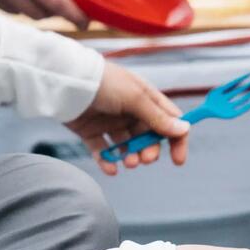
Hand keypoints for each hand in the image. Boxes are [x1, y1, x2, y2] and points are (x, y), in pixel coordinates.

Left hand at [65, 62, 188, 175]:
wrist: (65, 80)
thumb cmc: (104, 83)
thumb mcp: (135, 98)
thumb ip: (158, 117)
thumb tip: (184, 129)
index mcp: (145, 98)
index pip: (169, 121)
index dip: (176, 139)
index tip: (177, 159)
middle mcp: (130, 111)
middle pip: (148, 137)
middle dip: (149, 151)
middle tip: (144, 159)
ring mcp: (110, 122)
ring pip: (127, 146)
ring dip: (130, 156)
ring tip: (127, 162)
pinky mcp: (91, 131)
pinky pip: (103, 150)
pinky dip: (108, 161)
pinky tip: (111, 168)